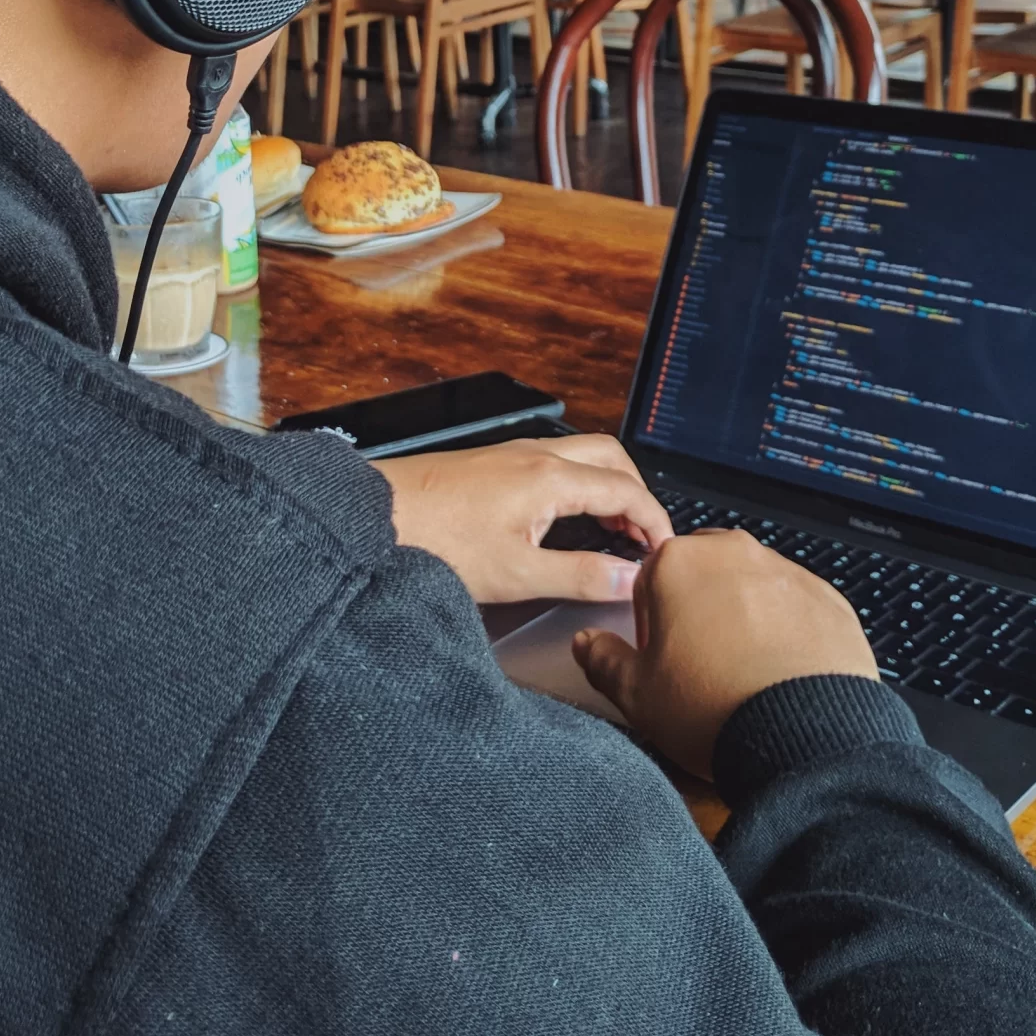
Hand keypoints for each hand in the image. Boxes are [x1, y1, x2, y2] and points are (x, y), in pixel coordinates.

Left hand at [380, 432, 671, 604]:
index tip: (666, 552)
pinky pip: (553, 462)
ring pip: (581, 456)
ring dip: (606, 487)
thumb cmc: (433, 541)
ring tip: (611, 531)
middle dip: (637, 493)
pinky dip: (577, 485)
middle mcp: (535, 455)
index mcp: (551, 477)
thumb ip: (579, 576)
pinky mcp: (491, 464)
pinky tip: (564, 520)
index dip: (656, 521)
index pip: (627, 490)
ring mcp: (511, 455)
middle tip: (644, 537)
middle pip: (611, 458)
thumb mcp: (516, 573)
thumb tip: (628, 581)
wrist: (369, 516)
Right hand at [572, 530, 875, 778]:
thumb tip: (589, 644)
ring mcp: (786, 572)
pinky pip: (796, 607)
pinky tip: (782, 674)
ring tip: (745, 676)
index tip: (662, 658)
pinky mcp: (828, 597)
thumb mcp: (638, 695)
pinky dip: (788, 632)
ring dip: (744, 619)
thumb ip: (604, 660)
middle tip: (702, 667)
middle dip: (698, 611)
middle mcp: (734, 553)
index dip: (651, 625)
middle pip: (703, 576)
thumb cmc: (717, 710)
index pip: (649, 580)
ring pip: (751, 588)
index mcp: (678, 563)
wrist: (805, 737)